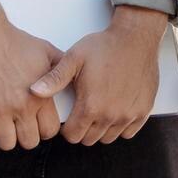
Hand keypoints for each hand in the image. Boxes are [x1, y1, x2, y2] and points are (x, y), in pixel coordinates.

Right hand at [0, 14, 64, 150]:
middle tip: (20, 124)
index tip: (38, 122)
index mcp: (40, 95)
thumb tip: (76, 80)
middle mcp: (21, 106)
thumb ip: (61, 71)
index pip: (50, 131)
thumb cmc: (15, 41)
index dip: (45, 129)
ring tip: (4, 124)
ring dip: (5, 137)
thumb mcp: (46, 52)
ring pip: (6, 144)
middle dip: (26, 135)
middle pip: (29, 142)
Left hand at [29, 5, 165, 144]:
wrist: (135, 37)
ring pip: (108, 138)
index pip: (72, 136)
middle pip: (89, 140)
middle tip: (83, 111)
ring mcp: (129, 115)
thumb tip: (33, 91)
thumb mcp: (74, 58)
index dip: (67, 128)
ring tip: (99, 109)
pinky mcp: (143, 111)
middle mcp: (110, 115)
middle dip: (83, 129)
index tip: (69, 116)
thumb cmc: (105, 46)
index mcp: (91, 106)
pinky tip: (116, 110)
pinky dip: (121, 126)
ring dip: (101, 129)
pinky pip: (128, 132)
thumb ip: (54, 78)